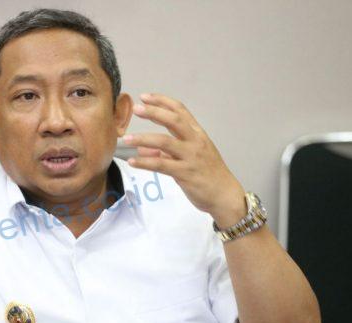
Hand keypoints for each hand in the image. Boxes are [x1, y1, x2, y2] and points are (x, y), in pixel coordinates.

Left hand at [124, 93, 245, 227]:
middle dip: (154, 112)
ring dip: (143, 139)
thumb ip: (166, 152)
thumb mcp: (189, 158)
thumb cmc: (208, 175)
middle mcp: (195, 141)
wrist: (225, 195)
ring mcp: (191, 157)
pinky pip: (161, 165)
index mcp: (197, 134)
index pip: (180, 111)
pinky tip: (133, 161)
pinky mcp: (185, 173)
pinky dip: (145, 162)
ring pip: (164, 142)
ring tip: (127, 139)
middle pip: (174, 120)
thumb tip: (143, 149)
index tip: (145, 97)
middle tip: (136, 108)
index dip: (162, 101)